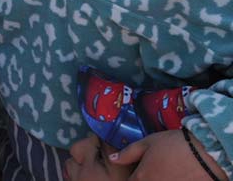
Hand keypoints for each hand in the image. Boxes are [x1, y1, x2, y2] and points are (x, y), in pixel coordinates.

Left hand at [110, 130, 227, 180]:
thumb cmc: (175, 145)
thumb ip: (128, 153)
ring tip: (165, 171)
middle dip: (143, 179)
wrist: (207, 155)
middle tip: (152, 169)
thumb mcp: (148, 143)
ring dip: (156, 179)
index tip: (136, 171)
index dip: (132, 177)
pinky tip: (174, 175)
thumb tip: (112, 159)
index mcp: (141, 178)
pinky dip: (170, 180)